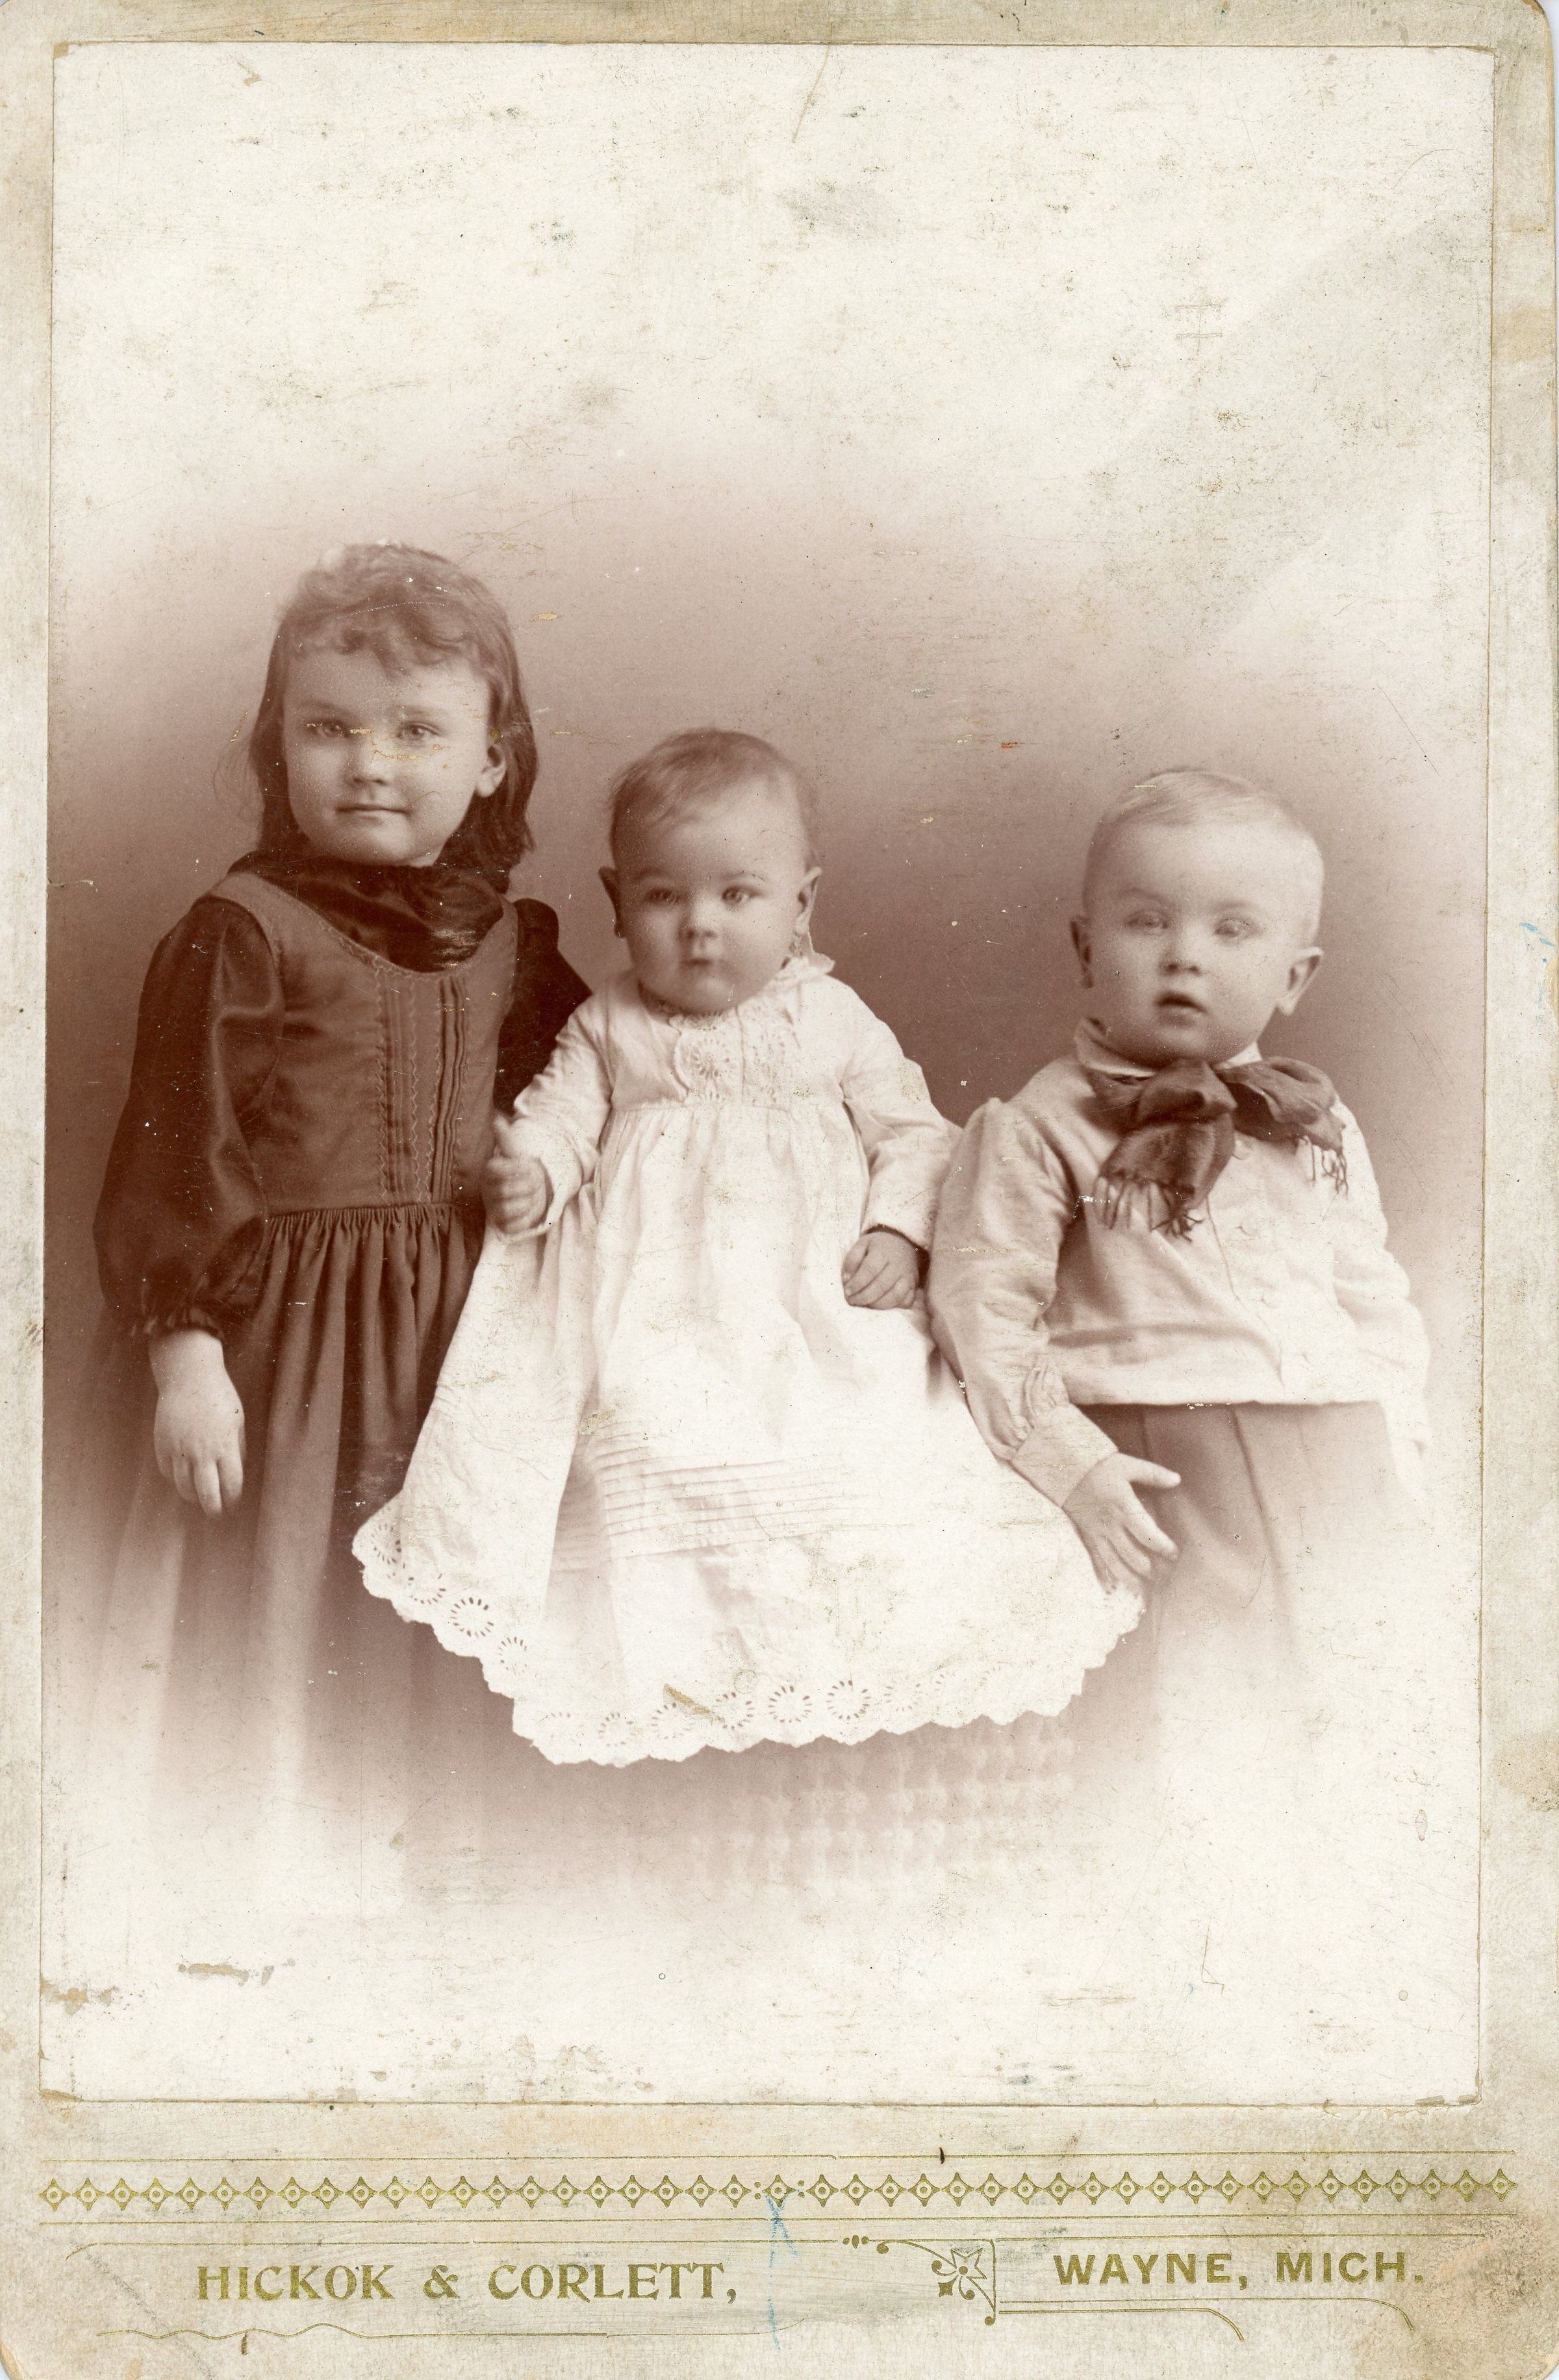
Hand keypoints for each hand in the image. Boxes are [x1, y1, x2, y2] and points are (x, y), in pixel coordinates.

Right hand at [149, 1329, 244, 1515]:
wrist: (189, 1376)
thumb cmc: (219, 1396)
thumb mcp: (237, 1421)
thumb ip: (237, 1448)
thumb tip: (237, 1471)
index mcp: (225, 1446)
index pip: (231, 1484)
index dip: (233, 1498)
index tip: (234, 1503)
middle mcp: (202, 1451)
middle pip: (207, 1493)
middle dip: (213, 1508)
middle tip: (216, 1513)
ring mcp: (180, 1449)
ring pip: (183, 1487)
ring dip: (193, 1496)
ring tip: (199, 1498)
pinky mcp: (162, 1444)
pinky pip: (167, 1472)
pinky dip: (175, 1478)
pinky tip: (182, 1478)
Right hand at [483, 1123, 550, 1236]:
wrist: (527, 1191)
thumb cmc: (519, 1170)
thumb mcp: (515, 1153)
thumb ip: (505, 1138)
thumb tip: (496, 1119)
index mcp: (489, 1173)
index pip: (494, 1169)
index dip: (515, 1167)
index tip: (528, 1164)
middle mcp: (488, 1192)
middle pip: (504, 1191)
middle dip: (527, 1185)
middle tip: (538, 1181)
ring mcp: (495, 1210)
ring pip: (507, 1210)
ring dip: (528, 1202)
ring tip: (536, 1195)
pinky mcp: (504, 1225)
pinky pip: (513, 1226)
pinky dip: (527, 1218)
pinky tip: (533, 1209)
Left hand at [842, 1228, 921, 1309]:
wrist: (902, 1244)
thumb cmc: (877, 1247)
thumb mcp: (861, 1245)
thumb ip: (852, 1260)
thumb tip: (847, 1280)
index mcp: (883, 1252)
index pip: (870, 1270)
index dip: (857, 1283)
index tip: (847, 1291)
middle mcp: (898, 1265)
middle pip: (881, 1285)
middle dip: (863, 1297)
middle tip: (852, 1301)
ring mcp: (908, 1277)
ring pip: (895, 1296)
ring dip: (876, 1305)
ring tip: (864, 1304)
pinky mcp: (913, 1287)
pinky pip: (906, 1302)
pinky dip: (892, 1307)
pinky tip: (880, 1304)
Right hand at [1062, 1451, 1180, 1593]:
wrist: (1063, 1467)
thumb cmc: (1098, 1465)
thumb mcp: (1128, 1465)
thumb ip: (1153, 1474)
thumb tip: (1176, 1480)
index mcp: (1124, 1507)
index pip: (1147, 1533)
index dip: (1162, 1546)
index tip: (1174, 1554)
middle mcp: (1110, 1524)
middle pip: (1131, 1554)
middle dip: (1148, 1568)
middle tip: (1161, 1575)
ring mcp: (1096, 1531)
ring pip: (1113, 1562)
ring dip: (1128, 1578)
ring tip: (1141, 1590)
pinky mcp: (1085, 1534)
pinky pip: (1093, 1559)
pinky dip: (1102, 1576)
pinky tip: (1110, 1589)